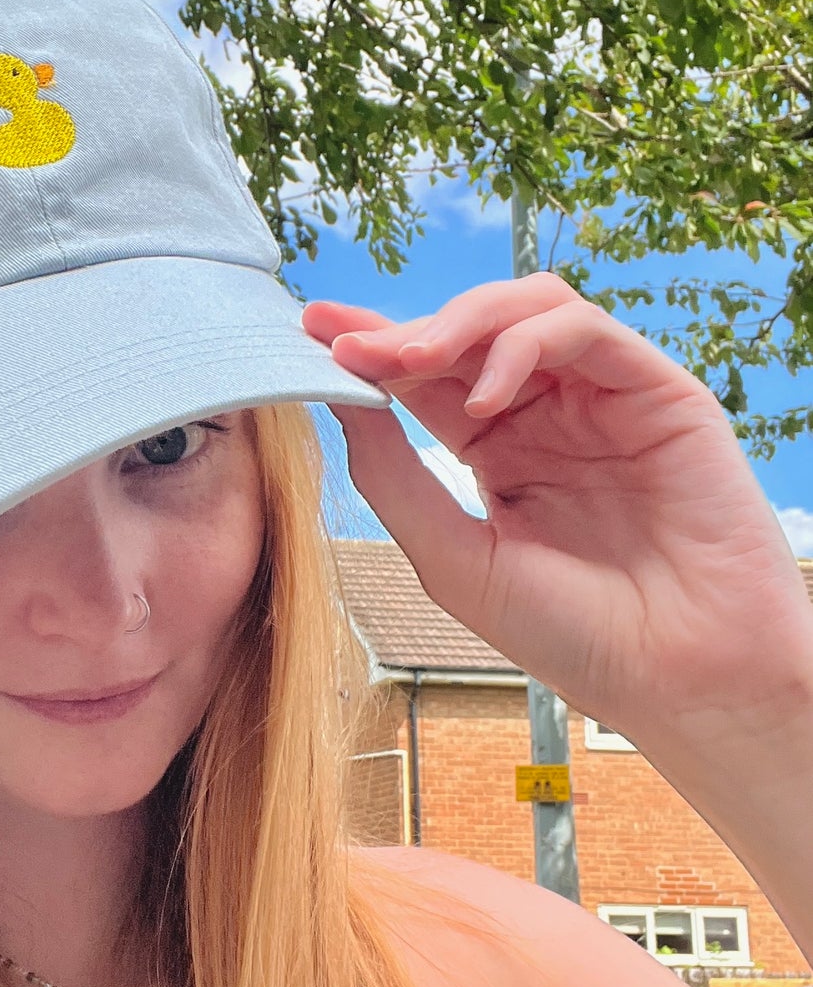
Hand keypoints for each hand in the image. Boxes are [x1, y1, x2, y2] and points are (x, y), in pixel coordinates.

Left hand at [304, 273, 812, 754]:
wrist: (676, 678)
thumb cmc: (574, 635)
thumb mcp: (455, 559)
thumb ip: (395, 479)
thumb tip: (340, 403)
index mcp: (499, 453)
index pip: (427, 379)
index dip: (372, 349)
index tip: (310, 331)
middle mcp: (550, 415)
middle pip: (470, 333)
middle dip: (402, 330)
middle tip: (346, 342)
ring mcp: (603, 398)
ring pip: (527, 309)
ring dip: (458, 323)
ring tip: (407, 361)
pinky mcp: (659, 391)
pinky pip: (585, 329)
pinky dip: (524, 343)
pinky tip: (485, 396)